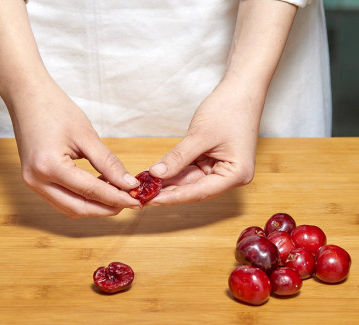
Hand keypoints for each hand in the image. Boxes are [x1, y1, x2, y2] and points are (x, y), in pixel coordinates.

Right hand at [12, 80, 141, 218]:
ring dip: (95, 207)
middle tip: (130, 201)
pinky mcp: (35, 181)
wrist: (28, 97)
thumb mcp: (86, 135)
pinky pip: (62, 199)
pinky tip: (100, 189)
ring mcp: (33, 183)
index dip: (117, 197)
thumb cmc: (55, 109)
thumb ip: (108, 163)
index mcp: (49, 166)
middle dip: (106, 208)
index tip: (136, 198)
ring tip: (117, 196)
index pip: (90, 191)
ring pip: (70, 208)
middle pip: (79, 208)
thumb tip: (128, 183)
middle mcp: (37, 180)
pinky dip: (83, 199)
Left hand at [148, 80, 262, 204]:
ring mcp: (222, 169)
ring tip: (146, 186)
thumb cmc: (228, 109)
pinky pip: (192, 170)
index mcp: (236, 174)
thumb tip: (156, 174)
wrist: (240, 90)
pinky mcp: (214, 161)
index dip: (173, 197)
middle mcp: (231, 176)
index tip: (151, 200)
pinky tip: (157, 175)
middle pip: (194, 189)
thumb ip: (178, 157)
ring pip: (191, 181)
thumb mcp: (200, 135)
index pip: (199, 192)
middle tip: (143, 195)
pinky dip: (175, 171)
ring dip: (170, 182)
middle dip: (169, 191)